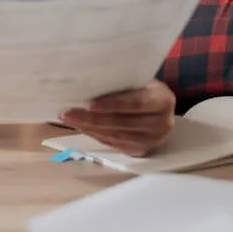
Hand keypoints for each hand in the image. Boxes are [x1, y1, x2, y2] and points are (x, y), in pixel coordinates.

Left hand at [59, 80, 175, 156]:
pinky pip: (115, 145)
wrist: (159, 107)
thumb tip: (88, 82)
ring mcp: (153, 141)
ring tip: (70, 120)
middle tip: (68, 113)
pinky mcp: (142, 152)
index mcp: (164, 100)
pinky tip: (83, 128)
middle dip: (93, 119)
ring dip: (90, 129)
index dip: (113, 104)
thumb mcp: (139, 79)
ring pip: (117, 137)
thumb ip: (121, 82)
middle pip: (123, 123)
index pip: (137, 103)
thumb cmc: (144, 87)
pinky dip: (97, 136)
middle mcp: (162, 124)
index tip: (90, 104)